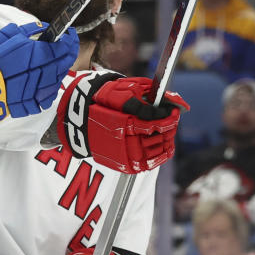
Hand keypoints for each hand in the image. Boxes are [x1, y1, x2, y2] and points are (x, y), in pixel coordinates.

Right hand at [0, 22, 78, 140]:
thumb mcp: (3, 38)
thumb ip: (27, 32)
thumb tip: (43, 29)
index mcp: (34, 53)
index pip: (61, 46)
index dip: (69, 40)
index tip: (71, 35)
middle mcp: (39, 71)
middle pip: (62, 62)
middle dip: (66, 54)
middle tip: (67, 48)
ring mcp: (37, 89)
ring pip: (56, 79)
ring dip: (59, 70)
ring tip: (56, 64)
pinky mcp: (30, 104)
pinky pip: (47, 95)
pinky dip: (49, 88)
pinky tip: (46, 82)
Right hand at [56, 73, 188, 171]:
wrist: (79, 121)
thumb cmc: (103, 101)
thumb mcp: (126, 91)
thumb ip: (152, 95)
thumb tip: (176, 102)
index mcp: (124, 121)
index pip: (155, 122)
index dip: (169, 118)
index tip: (174, 112)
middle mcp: (125, 139)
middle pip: (158, 137)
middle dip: (169, 129)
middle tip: (171, 121)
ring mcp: (124, 153)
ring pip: (155, 151)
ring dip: (166, 142)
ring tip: (167, 133)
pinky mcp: (123, 163)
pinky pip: (148, 163)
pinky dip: (159, 156)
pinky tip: (162, 147)